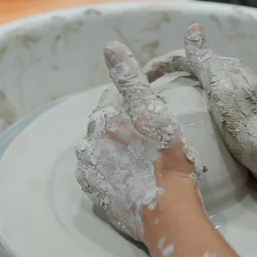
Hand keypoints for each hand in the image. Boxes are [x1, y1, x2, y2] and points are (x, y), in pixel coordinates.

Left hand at [75, 41, 203, 241]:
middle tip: (146, 130)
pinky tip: (126, 174)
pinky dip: (109, 169)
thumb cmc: (166, 156)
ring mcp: (90, 171)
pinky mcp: (96, 195)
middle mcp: (89, 143)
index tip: (145, 101)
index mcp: (103, 120)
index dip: (129, 94)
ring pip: (99, 148)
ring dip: (113, 145)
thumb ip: (130, 79)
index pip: (111, 96)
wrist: (168, 210)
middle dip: (120, 121)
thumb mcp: (153, 110)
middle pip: (103, 123)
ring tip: (137, 154)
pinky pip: (98, 174)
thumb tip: (110, 46)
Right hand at [143, 24, 256, 190]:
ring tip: (160, 112)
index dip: (161, 65)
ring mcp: (236, 99)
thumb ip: (205, 62)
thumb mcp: (222, 91)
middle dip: (167, 80)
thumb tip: (193, 28)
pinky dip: (190, 111)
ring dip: (178, 96)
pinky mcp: (239, 118)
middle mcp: (232, 80)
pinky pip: (207, 108)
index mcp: (226, 70)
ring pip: (199, 91)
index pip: (186, 58)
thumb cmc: (250, 127)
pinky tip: (185, 127)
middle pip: (192, 73)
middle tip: (146, 97)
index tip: (141, 79)